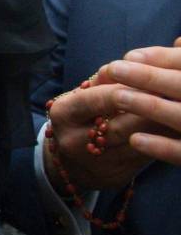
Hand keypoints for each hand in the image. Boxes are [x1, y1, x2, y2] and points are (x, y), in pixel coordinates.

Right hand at [45, 40, 180, 190]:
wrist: (72, 160)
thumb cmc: (85, 115)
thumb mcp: (88, 94)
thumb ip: (112, 78)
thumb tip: (141, 58)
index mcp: (64, 112)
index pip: (103, 97)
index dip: (134, 87)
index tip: (159, 79)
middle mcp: (74, 139)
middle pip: (124, 123)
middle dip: (155, 107)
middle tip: (175, 93)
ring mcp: (95, 161)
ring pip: (138, 141)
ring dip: (164, 124)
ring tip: (177, 108)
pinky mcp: (114, 176)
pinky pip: (145, 158)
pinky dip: (163, 142)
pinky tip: (174, 129)